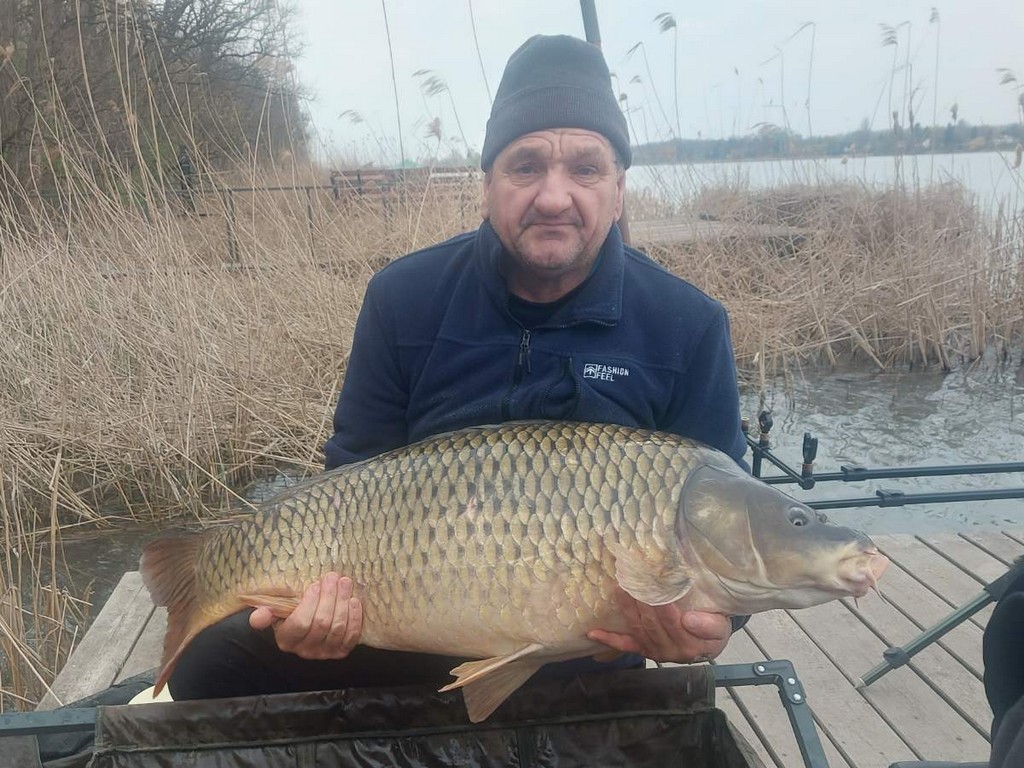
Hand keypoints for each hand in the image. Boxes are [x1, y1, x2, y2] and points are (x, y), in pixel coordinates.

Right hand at [249, 572, 362, 659]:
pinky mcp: (341, 651)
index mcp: (286, 640)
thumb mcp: (275, 613)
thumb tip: (257, 617)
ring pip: (337, 628)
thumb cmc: (291, 615)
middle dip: (329, 597)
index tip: (315, 585)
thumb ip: (266, 614)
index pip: (300, 624)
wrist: (309, 628)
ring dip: (343, 603)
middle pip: (322, 624)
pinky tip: (354, 601)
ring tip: (344, 584)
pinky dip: (354, 618)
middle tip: (333, 578)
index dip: (309, 604)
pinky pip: (351, 637)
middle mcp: (305, 650)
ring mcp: (324, 653)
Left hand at [587, 590, 731, 663]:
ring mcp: (654, 651)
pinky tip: (593, 633)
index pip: (674, 622)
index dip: (664, 605)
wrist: (709, 643)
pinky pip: (625, 645)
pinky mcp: (643, 650)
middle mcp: (670, 652)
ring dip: (627, 608)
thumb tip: (689, 619)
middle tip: (634, 577)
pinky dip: (609, 639)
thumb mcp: (721, 627)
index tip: (657, 586)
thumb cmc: (714, 630)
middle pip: (652, 624)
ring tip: (621, 587)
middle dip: (642, 600)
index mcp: (690, 646)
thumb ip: (709, 625)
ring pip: (638, 629)